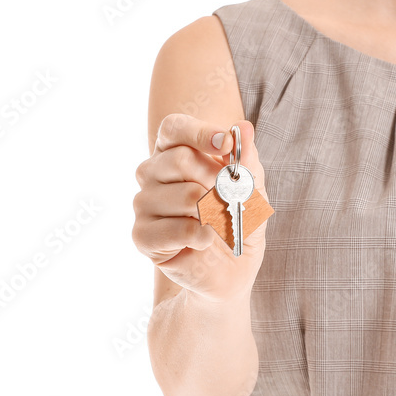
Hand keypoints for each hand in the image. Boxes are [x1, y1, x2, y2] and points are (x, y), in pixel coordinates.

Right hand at [131, 113, 270, 302]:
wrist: (233, 268)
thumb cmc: (239, 220)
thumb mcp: (253, 188)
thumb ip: (247, 159)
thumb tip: (243, 128)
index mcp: (173, 151)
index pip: (174, 128)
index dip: (200, 132)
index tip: (227, 143)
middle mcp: (151, 173)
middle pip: (179, 159)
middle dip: (217, 181)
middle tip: (229, 199)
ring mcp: (143, 204)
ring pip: (186, 197)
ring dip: (216, 214)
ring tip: (218, 224)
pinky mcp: (142, 235)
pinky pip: (181, 229)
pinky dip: (204, 237)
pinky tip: (204, 241)